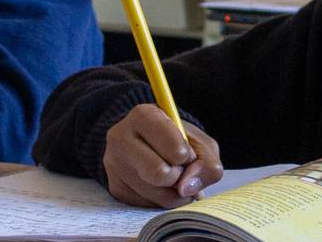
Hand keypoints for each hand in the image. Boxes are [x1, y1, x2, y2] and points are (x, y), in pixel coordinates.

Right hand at [102, 104, 222, 207]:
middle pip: (159, 173)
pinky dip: (161, 200)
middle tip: (178, 168)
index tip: (184, 152)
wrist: (150, 145)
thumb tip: (187, 189)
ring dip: (172, 192)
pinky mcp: (115, 186)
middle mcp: (121, 137)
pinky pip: (146, 205)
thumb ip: (206, 162)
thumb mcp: (200, 143)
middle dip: (178, 176)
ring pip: (155, 193)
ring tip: (170, 177)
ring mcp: (114, 163)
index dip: (187, 156)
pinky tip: (159, 186)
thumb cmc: (177, 140)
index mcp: (143, 116)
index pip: (174, 148)